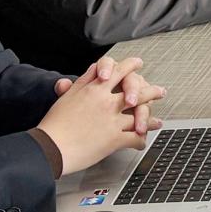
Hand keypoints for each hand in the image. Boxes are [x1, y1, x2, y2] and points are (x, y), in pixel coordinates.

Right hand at [41, 56, 166, 172]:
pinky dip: (140, 140)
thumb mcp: (67, 96)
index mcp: (94, 89)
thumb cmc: (54, 124)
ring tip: (157, 121)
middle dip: (151, 90)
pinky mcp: (113, 139)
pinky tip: (142, 141)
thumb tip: (95, 68)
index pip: (118, 70)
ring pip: (139, 115)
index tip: (138, 64)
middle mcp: (106, 102)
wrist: (50, 147)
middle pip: (136, 90)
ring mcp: (112, 120)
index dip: (131, 66)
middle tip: (160, 91)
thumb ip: (83, 81)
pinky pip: (133, 138)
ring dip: (149, 119)